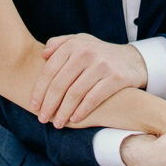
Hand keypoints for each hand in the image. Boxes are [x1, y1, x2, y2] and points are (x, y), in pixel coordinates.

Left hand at [30, 33, 147, 127]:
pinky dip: (82, 111)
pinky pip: (94, 98)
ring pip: (75, 94)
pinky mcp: (116, 78)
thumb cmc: (99, 54)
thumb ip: (60, 43)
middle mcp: (87, 53)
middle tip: (42, 118)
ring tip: (57, 123)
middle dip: (49, 104)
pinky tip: (74, 119)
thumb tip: (43, 54)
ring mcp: (102, 65)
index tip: (33, 105)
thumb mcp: (81, 42)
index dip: (39, 90)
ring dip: (63, 112)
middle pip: (60, 84)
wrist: (132, 60)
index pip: (50, 71)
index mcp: (74, 45)